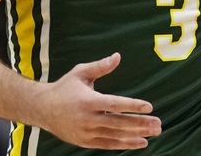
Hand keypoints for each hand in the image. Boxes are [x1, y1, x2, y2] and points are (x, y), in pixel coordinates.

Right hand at [35, 52, 161, 148]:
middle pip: (119, 123)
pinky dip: (125, 144)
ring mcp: (86, 132)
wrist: (42, 109)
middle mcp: (87, 119)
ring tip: (154, 133)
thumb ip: (100, 67)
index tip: (149, 107)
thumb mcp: (80, 73)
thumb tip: (117, 56)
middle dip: (140, 124)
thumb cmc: (64, 88)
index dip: (132, 106)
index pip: (114, 104)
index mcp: (88, 101)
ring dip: (137, 135)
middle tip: (158, 123)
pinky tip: (140, 142)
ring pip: (116, 136)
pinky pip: (108, 145)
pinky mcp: (85, 142)